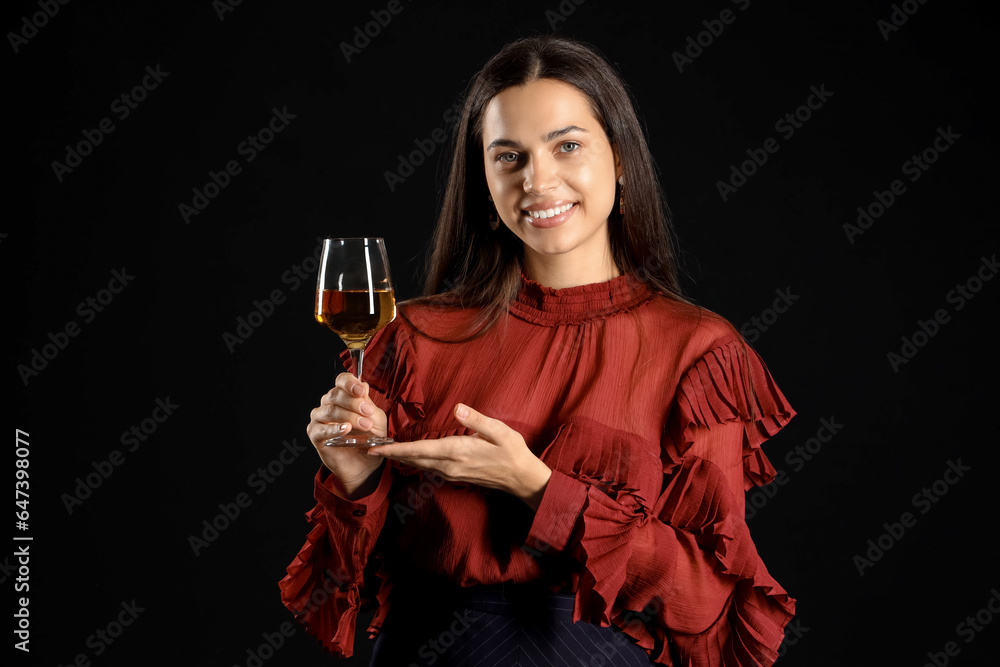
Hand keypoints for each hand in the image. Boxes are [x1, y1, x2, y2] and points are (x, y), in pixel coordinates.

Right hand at [306, 373, 387, 498]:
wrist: (364, 463)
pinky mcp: (315, 434)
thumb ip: (369, 403)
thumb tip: (363, 385)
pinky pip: (321, 429)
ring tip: (364, 425)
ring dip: (349, 416)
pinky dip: (334, 429)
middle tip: (368, 412)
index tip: (361, 390)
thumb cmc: (369, 438)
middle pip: (335, 394)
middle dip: (354, 402)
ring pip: (330, 410)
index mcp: (343, 395)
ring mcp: (319, 418)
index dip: (350, 383)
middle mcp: (328, 403)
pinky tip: (345, 429)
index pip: (341, 381)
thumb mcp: (376, 419)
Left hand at [367, 404, 550, 509]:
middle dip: (391, 453)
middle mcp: (450, 465)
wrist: (522, 479)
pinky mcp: (455, 475)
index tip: (375, 447)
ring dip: (401, 457)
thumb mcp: (499, 431)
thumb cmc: (513, 452)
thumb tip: (458, 408)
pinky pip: (429, 467)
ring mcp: (452, 473)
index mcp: (457, 451)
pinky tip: (409, 455)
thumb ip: (477, 420)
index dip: (395, 449)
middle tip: (369, 446)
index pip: (419, 450)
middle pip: (413, 459)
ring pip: (420, 464)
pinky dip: (415, 460)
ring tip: (384, 449)